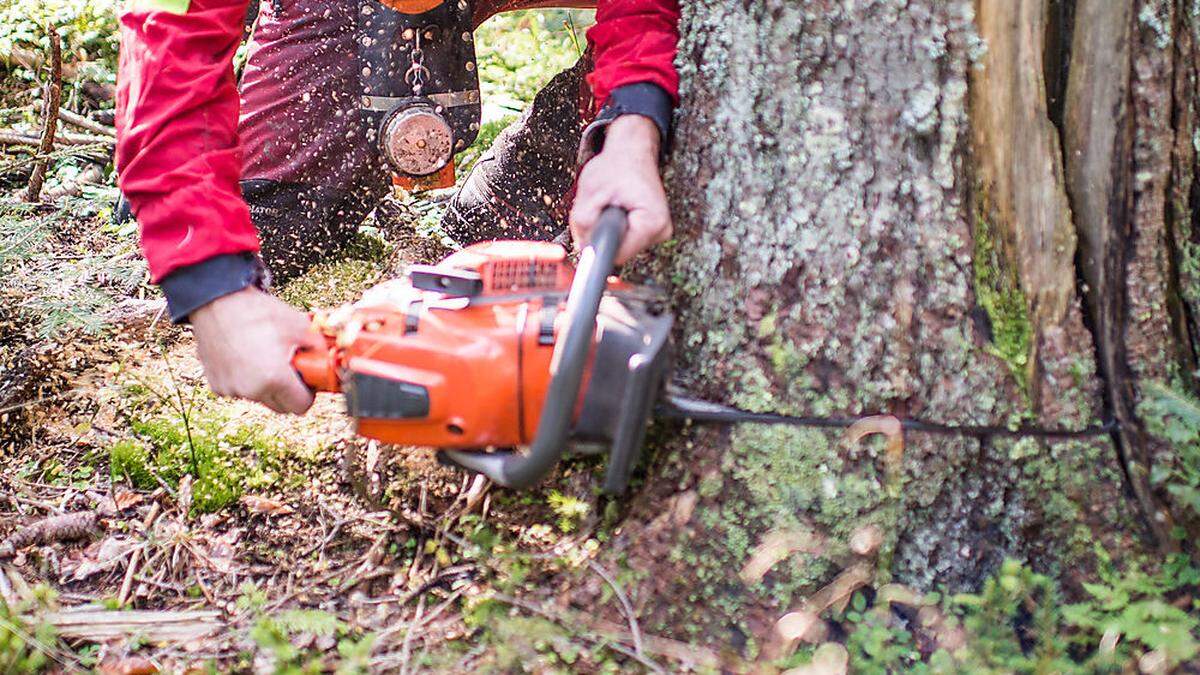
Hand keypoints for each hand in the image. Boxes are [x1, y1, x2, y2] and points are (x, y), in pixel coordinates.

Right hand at [189, 287, 315, 413]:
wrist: (217, 301)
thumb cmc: (257, 312)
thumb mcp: (299, 326)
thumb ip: (319, 348)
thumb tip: (328, 359)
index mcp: (274, 378)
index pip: (300, 406)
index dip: (308, 394)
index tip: (307, 381)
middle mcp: (251, 389)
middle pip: (281, 406)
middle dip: (289, 392)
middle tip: (289, 369)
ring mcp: (232, 389)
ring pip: (260, 398)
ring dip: (266, 386)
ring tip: (265, 357)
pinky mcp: (216, 384)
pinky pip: (240, 390)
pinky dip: (246, 380)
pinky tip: (246, 357)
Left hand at [570, 115, 671, 263]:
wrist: (632, 150)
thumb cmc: (615, 165)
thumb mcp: (591, 191)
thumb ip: (583, 224)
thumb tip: (583, 250)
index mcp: (652, 222)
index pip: (617, 255)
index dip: (598, 244)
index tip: (589, 231)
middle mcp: (661, 230)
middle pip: (619, 252)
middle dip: (602, 234)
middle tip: (601, 207)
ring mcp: (659, 231)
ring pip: (621, 246)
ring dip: (608, 229)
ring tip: (610, 204)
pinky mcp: (652, 230)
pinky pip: (625, 239)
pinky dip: (615, 227)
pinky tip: (617, 208)